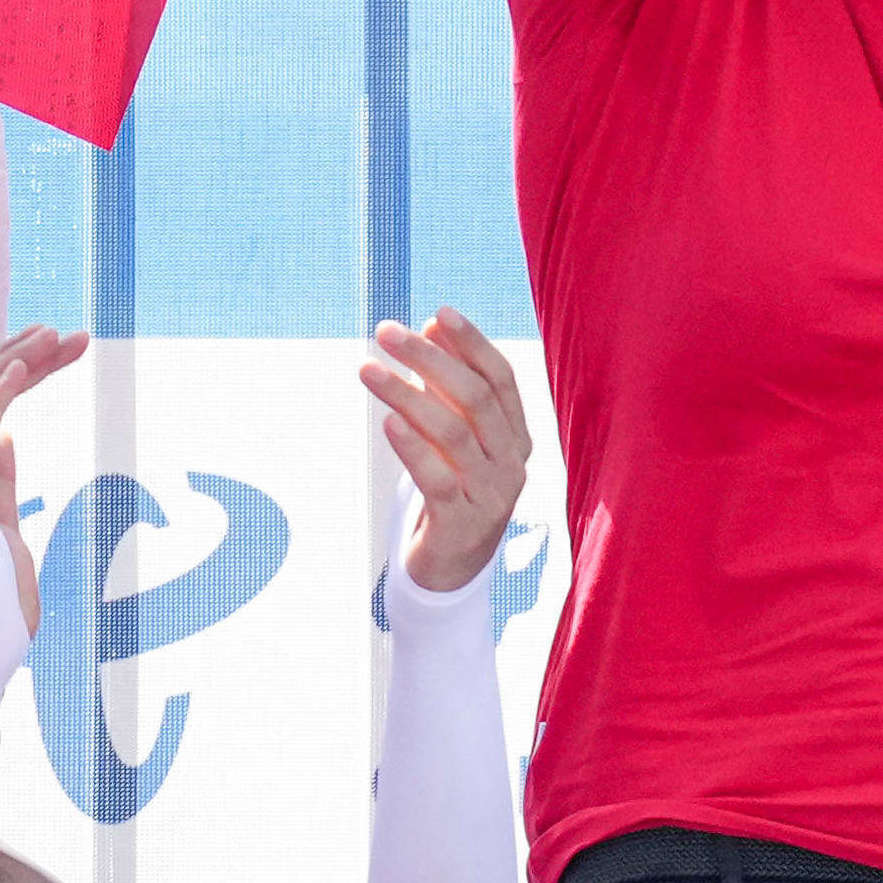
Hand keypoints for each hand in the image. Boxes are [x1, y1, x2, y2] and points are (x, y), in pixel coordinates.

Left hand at [363, 310, 536, 595]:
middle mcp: (512, 463)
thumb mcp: (455, 435)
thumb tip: (432, 325)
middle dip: (429, 359)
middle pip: (475, 398)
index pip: (501, 378)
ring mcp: (491, 496)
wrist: (453, 568)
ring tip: (367, 369)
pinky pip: (440, 480)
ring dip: (406, 395)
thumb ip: (448, 386)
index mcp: (516, 436)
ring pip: (454, 433)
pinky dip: (413, 447)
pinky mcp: (463, 525)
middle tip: (386, 333)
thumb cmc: (453, 488)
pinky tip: (388, 422)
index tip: (438, 313)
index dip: (472, 343)